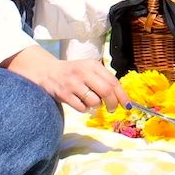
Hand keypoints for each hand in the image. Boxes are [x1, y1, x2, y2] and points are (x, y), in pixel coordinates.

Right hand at [2, 45, 129, 112]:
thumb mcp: (88, 69)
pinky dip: (85, 109)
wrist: (47, 72)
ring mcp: (73, 84)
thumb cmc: (73, 72)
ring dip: (96, 106)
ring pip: (94, 101)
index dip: (122, 95)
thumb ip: (103, 79)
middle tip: (112, 109)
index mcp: (93, 65)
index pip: (113, 81)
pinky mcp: (64, 95)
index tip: (127, 105)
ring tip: (91, 101)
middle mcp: (84, 73)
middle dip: (113, 103)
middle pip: (106, 92)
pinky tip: (80, 102)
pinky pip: (82, 108)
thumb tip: (120, 97)